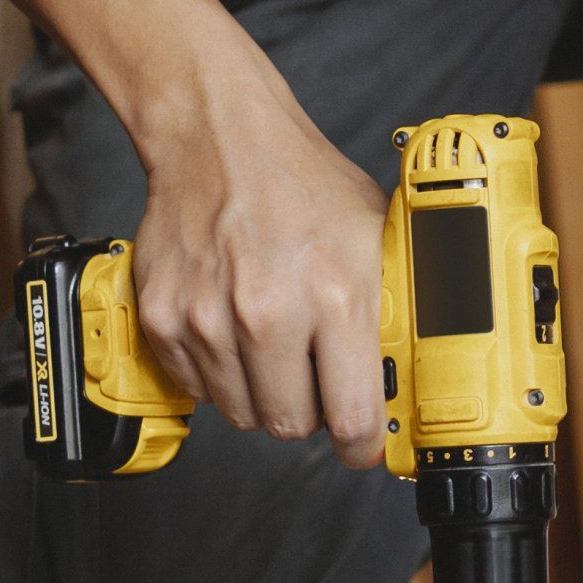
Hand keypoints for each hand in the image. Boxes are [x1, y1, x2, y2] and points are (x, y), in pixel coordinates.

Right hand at [130, 47, 389, 469]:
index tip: (363, 446)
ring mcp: (208, 319)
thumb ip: (398, 302)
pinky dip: (218, 372)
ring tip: (272, 341)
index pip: (351, 417)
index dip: (362, 445)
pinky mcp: (163, 319)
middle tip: (314, 377)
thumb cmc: (300, 181)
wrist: (217, 136)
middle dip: (309, 412)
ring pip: (242, 412)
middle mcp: (269, 313)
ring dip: (261, 391)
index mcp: (335, 294)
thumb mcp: (376, 232)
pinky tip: (233, 329)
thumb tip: (419, 365)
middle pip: (291, 425)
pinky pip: (198, 389)